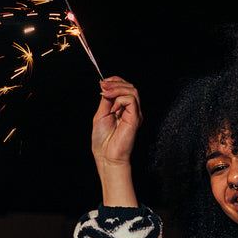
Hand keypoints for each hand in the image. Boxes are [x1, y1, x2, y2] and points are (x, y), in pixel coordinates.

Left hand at [91, 77, 140, 207]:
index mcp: (123, 109)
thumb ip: (106, 100)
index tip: (103, 83)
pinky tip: (112, 107)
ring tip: (105, 94)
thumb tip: (105, 85)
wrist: (106, 156)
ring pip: (132, 90)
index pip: (125, 88)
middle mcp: (131, 110)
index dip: (115, 81)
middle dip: (115, 83)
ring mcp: (135, 114)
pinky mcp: (135, 118)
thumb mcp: (101, 114)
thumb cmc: (103, 141)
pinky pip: (131, 100)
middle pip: (130, 87)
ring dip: (117, 89)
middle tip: (102, 87)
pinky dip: (120, 98)